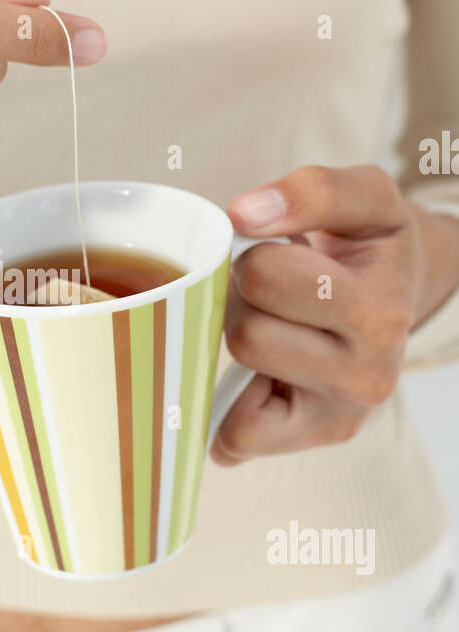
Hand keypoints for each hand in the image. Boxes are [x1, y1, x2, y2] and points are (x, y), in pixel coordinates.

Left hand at [210, 164, 458, 464]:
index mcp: (382, 311)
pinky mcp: (311, 440)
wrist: (401, 291)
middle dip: (244, 302)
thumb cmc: (369, 244)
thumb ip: (311, 191)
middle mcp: (370, 376)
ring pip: (239, 377)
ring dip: (239, 342)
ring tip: (274, 322)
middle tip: (272, 293)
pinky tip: (257, 373)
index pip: (264, 277)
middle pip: (246, 333)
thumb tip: (243, 215)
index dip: (253, 255)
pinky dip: (230, 406)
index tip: (278, 252)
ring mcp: (342, 416)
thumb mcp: (364, 197)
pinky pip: (237, 439)